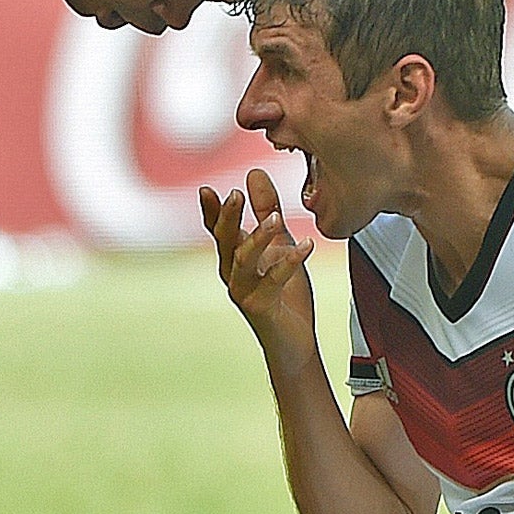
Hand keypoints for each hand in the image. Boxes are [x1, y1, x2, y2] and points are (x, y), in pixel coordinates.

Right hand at [200, 168, 317, 347]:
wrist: (294, 341)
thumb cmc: (285, 293)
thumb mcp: (279, 244)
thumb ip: (267, 211)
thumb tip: (253, 173)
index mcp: (234, 258)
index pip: (217, 230)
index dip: (211, 211)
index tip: (206, 190)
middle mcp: (232, 274)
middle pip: (225, 241)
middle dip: (228, 218)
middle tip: (235, 195)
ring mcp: (243, 292)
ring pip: (243, 261)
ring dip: (258, 239)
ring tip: (275, 219)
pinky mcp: (260, 307)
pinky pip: (273, 281)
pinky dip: (289, 262)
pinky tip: (307, 246)